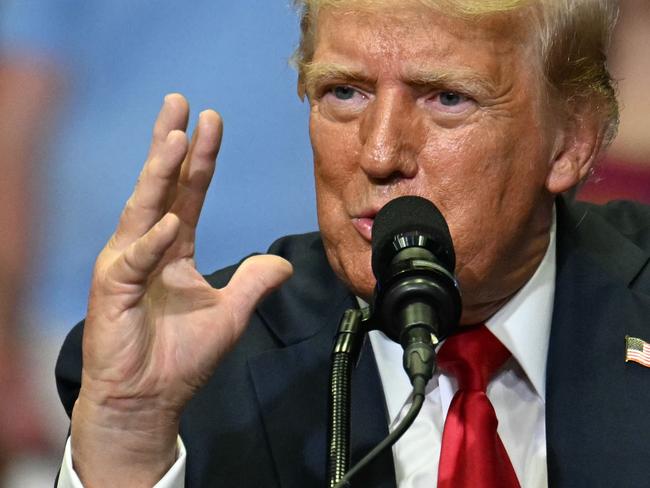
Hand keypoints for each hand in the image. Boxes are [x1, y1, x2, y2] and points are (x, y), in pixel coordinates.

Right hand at [71, 94, 292, 486]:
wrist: (150, 399)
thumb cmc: (182, 357)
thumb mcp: (231, 313)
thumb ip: (254, 282)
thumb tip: (283, 263)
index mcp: (174, 250)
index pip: (190, 194)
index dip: (202, 160)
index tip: (212, 122)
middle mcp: (147, 248)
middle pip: (161, 187)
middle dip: (170, 144)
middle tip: (180, 103)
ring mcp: (126, 265)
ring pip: (143, 210)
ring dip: (158, 175)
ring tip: (175, 137)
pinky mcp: (112, 291)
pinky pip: (133, 261)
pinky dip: (151, 243)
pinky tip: (169, 224)